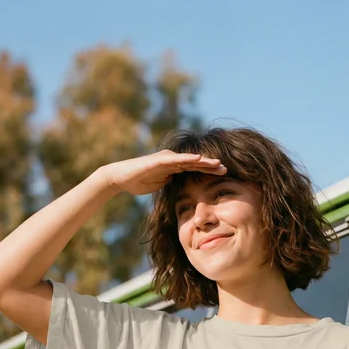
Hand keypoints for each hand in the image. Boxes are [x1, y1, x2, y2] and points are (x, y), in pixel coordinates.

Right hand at [104, 150, 226, 195]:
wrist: (121, 178)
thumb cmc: (140, 182)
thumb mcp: (161, 185)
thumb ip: (172, 184)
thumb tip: (182, 190)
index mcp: (175, 167)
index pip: (196, 169)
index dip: (209, 172)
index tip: (224, 176)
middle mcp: (173, 160)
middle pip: (196, 163)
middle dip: (211, 166)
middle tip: (226, 169)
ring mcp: (167, 158)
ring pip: (189, 160)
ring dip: (204, 161)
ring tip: (218, 164)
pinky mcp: (160, 160)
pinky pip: (177, 159)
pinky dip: (188, 159)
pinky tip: (199, 159)